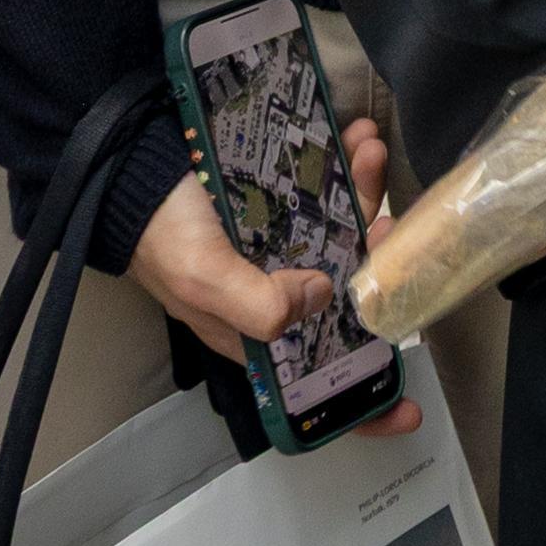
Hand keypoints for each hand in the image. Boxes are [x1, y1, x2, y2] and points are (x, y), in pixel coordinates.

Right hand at [125, 122, 419, 433]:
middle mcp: (283, 295)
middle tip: (390, 227)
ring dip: (367, 195)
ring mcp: (289, 246)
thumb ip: (258, 305)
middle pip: (352, 294)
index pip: (316, 382)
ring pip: (349, 232)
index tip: (411, 409)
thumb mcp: (203, 281)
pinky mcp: (287, 202)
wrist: (134, 165)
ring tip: (370, 152)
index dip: (362, 403)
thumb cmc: (162, 234)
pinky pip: (332, 190)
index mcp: (262, 334)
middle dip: (381, 260)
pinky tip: (357, 137)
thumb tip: (324, 294)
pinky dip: (349, 165)